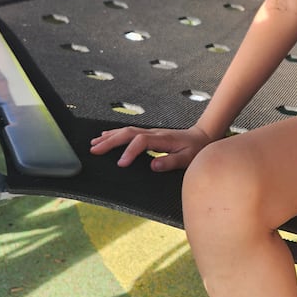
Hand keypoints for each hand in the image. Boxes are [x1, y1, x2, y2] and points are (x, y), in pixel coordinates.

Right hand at [89, 124, 212, 171]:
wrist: (201, 136)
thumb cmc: (195, 149)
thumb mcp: (187, 158)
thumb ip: (171, 162)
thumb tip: (153, 165)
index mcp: (162, 139)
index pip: (141, 142)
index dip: (130, 152)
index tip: (120, 164)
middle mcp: (154, 133)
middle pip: (128, 133)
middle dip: (110, 141)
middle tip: (95, 151)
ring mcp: (150, 132)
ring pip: (126, 131)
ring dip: (109, 137)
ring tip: (94, 144)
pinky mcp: (149, 134)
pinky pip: (129, 132)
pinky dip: (115, 134)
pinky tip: (105, 137)